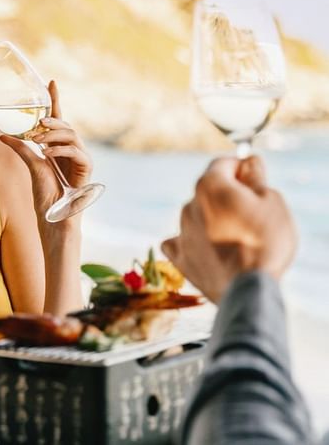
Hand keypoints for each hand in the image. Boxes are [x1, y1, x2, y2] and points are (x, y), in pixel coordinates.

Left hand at [0, 80, 92, 221]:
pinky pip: (75, 152)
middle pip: (66, 125)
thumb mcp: (31, 166)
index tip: (50, 81)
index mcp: (59, 146)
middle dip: (52, 120)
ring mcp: (80, 158)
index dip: (55, 100)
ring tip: (38, 139)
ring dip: (54, 135)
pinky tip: (46, 152)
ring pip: (71, 136)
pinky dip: (60, 150)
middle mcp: (71, 149)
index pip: (57, 118)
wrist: (54, 217)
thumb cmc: (45, 194)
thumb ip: (21, 148)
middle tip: (39, 122)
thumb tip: (3, 134)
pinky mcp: (86, 169)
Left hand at [162, 156, 296, 303]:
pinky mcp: (180, 257)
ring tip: (239, 239)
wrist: (249, 288)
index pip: (223, 164)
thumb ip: (256, 178)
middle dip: (229, 196)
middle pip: (210, 191)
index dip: (240, 168)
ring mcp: (182, 231)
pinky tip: (207, 249)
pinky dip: (194, 242)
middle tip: (253, 214)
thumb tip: (250, 163)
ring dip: (214, 220)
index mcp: (209, 186)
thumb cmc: (264, 241)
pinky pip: (181, 241)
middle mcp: (189, 205)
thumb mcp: (271, 202)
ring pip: (198, 216)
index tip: (254, 178)